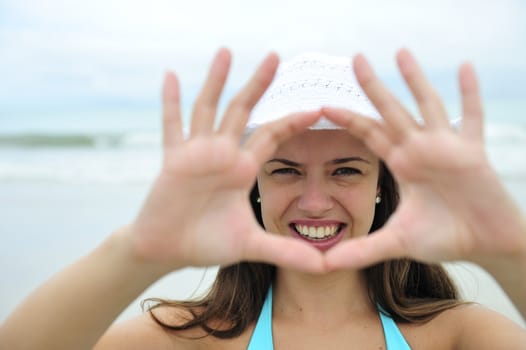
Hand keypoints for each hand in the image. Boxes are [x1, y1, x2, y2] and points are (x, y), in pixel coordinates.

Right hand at [128, 49, 324, 272]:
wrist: (168, 249)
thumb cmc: (206, 243)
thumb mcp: (250, 244)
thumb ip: (285, 251)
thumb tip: (324, 268)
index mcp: (243, 168)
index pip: (273, 136)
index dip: (293, 121)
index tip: (318, 106)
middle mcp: (223, 154)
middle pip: (244, 111)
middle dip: (258, 84)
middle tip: (276, 56)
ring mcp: (197, 153)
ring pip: (209, 109)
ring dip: (216, 81)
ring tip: (226, 51)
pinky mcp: (173, 159)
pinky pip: (171, 125)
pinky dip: (170, 101)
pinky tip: (170, 75)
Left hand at [322, 49, 525, 269]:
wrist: (485, 244)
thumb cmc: (444, 238)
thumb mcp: (397, 242)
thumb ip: (362, 250)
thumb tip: (324, 265)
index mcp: (400, 163)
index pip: (368, 134)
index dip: (348, 118)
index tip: (322, 104)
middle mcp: (419, 149)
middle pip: (391, 110)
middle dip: (372, 85)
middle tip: (354, 57)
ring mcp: (446, 147)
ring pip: (427, 105)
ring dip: (415, 79)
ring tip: (400, 51)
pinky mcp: (472, 153)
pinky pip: (472, 117)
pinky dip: (470, 93)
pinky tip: (465, 66)